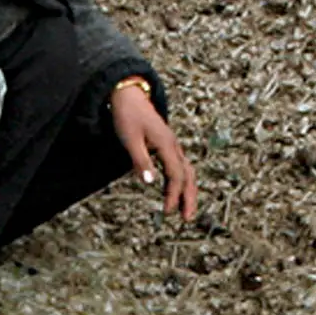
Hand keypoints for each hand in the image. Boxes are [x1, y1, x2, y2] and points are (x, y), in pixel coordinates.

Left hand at [111, 82, 198, 222]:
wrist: (129, 96)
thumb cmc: (127, 116)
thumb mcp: (130, 139)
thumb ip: (140, 160)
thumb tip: (150, 182)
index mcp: (167, 144)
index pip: (176, 175)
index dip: (173, 195)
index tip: (167, 211)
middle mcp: (174, 145)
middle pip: (188, 175)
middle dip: (189, 198)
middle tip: (187, 219)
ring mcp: (172, 145)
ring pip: (187, 171)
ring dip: (187, 191)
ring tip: (184, 210)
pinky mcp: (168, 146)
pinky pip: (180, 166)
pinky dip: (181, 181)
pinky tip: (175, 192)